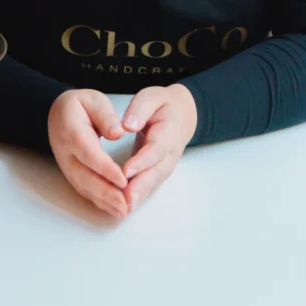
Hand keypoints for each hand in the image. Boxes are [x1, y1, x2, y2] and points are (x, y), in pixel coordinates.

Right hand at [48, 89, 128, 219]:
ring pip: (84, 187)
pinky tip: (113, 208)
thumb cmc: (79, 105)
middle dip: (106, 193)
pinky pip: (84, 190)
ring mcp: (67, 166)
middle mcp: (66, 153)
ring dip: (103, 202)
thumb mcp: (94, 100)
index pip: (89, 154)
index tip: (123, 180)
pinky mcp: (71, 174)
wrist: (57, 113)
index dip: (106, 169)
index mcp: (72, 132)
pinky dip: (98, 201)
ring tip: (123, 211)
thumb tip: (117, 133)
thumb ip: (106, 116)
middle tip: (125, 204)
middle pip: (85, 176)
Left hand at [120, 84, 197, 212]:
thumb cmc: (163, 105)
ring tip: (123, 209)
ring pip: (153, 183)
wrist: (182, 115)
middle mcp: (170, 153)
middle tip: (124, 201)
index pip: (155, 149)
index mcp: (169, 132)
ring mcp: (166, 165)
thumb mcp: (153, 96)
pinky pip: (149, 186)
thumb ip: (141, 108)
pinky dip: (139, 197)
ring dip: (139, 196)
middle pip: (156, 172)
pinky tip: (125, 207)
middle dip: (140, 187)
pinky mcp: (159, 172)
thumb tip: (128, 125)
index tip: (126, 172)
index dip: (142, 161)